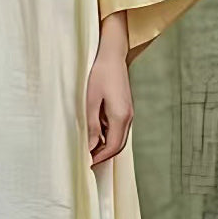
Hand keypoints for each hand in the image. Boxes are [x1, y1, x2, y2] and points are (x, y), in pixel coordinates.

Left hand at [86, 46, 133, 166]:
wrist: (112, 56)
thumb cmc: (100, 75)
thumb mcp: (91, 101)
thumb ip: (92, 125)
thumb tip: (91, 146)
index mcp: (120, 116)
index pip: (113, 146)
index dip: (101, 157)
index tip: (88, 163)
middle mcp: (128, 117)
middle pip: (119, 145)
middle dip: (104, 154)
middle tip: (88, 159)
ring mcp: (129, 112)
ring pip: (119, 137)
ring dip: (106, 145)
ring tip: (89, 147)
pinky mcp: (126, 108)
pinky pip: (119, 127)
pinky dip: (109, 134)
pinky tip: (96, 132)